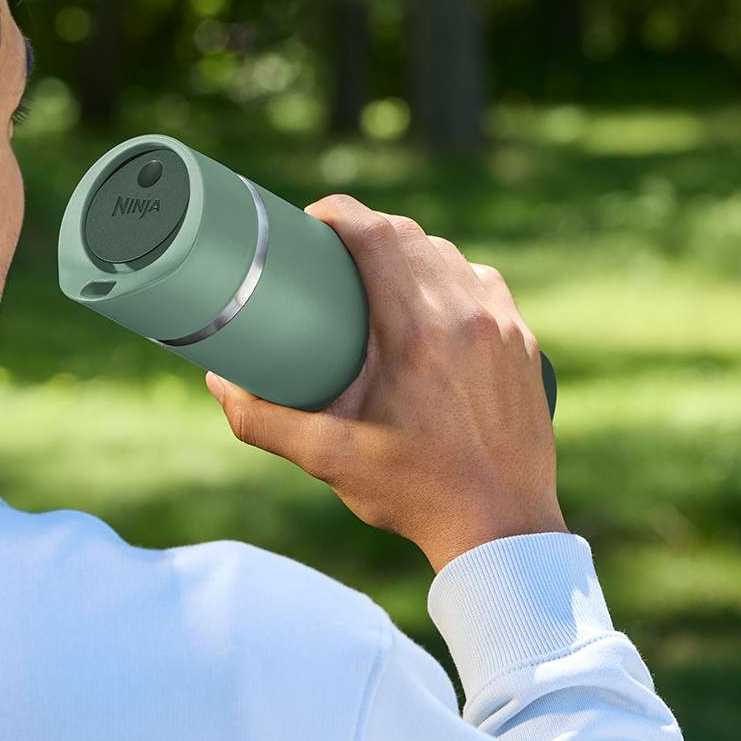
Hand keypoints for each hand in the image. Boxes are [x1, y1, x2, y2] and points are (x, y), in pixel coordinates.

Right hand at [204, 193, 565, 572]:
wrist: (501, 529)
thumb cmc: (414, 492)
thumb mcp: (327, 456)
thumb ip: (262, 419)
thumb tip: (218, 383)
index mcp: (416, 332)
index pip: (376, 234)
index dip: (338, 212)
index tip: (309, 219)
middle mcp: (465, 315)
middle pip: (411, 236)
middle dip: (367, 230)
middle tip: (331, 252)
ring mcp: (502, 325)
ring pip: (451, 256)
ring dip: (411, 252)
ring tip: (378, 277)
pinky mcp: (523, 342)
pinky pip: (483, 284)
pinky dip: (451, 280)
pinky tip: (433, 303)